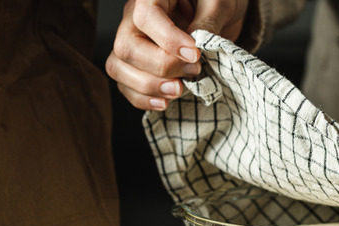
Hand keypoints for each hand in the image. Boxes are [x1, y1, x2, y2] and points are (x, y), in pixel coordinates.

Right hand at [105, 0, 248, 110]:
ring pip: (118, 67)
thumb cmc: (216, 3)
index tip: (194, 55)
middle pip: (127, 46)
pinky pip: (125, 84)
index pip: (146, 16)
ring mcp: (132, 41)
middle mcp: (134, 18)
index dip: (167, 39)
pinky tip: (165, 102)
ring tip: (179, 90)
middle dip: (160, 67)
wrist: (218, 14)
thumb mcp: (219, 3)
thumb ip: (208, 22)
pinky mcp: (136, 64)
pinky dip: (142, 99)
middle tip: (193, 72)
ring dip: (148, 86)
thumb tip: (194, 46)